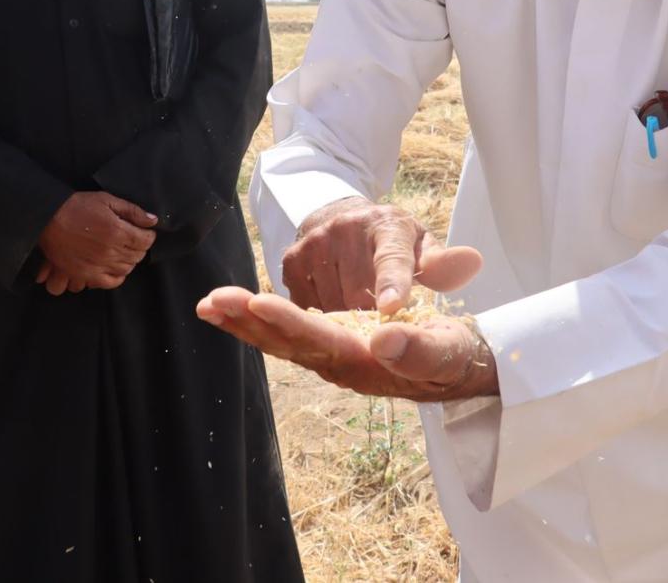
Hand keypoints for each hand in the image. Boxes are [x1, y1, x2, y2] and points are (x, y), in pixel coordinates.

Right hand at [35, 191, 157, 294]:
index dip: (148, 235)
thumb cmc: (77, 207)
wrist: (49, 220)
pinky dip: (118, 276)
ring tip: (123, 250)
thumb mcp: (107, 200)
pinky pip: (111, 282)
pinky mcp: (86, 275)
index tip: (144, 232)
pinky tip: (115, 266)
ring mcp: (98, 265)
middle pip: (138, 255)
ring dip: (130, 260)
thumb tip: (153, 220)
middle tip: (133, 239)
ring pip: (127, 269)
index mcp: (117, 231)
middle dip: (140, 246)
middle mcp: (110, 251)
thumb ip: (132, 211)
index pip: (146, 240)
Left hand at [196, 288, 499, 401]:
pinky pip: (283, 336)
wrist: (459, 368)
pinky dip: (254, 322)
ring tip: (208, 304)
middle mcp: (338, 364)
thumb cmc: (455, 357)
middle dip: (249, 320)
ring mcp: (329, 357)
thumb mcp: (447, 351)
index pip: (319, 339)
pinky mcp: (327, 347)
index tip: (258, 302)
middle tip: (214, 300)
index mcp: (364, 362)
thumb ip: (418, 349)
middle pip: (286, 341)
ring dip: (242, 322)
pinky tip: (229, 310)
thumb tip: (384, 338)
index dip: (288, 321)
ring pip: (278, 340)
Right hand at [282, 197, 482, 314]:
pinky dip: (324, 316)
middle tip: (381, 322)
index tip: (393, 306)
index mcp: (388, 225)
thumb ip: (442, 264)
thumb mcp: (420, 247)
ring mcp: (315, 244)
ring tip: (358, 309)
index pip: (391, 257)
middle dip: (372, 317)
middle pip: (359, 294)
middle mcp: (346, 228)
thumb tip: (472, 262)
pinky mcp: (292, 262)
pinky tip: (336, 305)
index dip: (392, 282)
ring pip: (333, 306)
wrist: (341, 220)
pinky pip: (309, 307)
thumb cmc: (391, 242)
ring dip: (347, 319)